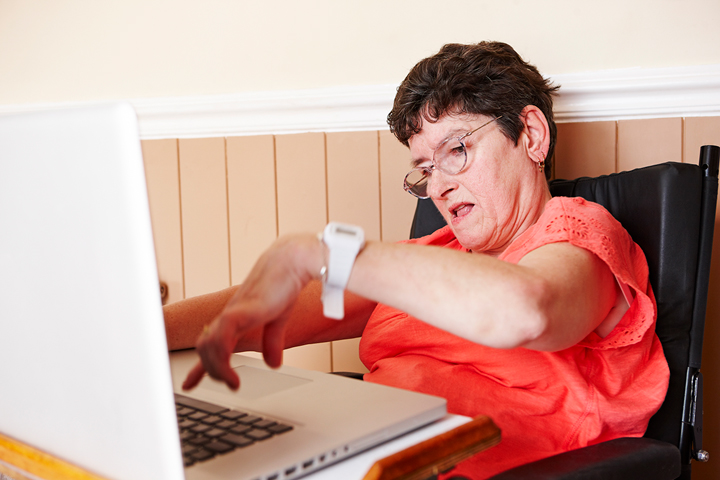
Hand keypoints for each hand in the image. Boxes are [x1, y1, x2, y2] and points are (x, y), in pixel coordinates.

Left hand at [182, 234, 322, 390]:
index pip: (210, 343)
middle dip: (209, 370)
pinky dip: (222, 358)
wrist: (293, 261)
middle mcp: (229, 315)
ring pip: (208, 345)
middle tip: (229, 384)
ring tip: (233, 382)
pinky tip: (232, 371)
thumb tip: (273, 363)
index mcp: (236, 317)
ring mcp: (233, 312)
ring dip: (216, 368)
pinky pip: (220, 338)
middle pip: (204, 346)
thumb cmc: (284, 283)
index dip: (199, 366)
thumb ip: (272, 341)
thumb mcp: (278, 319)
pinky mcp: (240, 311)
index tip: (189, 383)